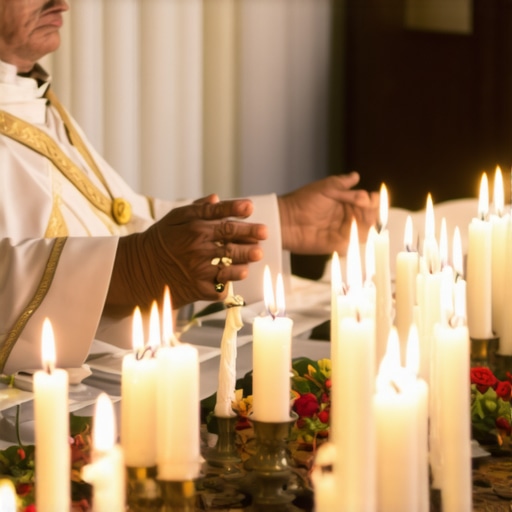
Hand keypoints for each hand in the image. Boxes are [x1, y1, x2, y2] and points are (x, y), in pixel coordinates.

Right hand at [106, 194, 266, 310]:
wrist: (138, 270)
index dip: (238, 210)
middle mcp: (197, 248)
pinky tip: (236, 277)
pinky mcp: (197, 290)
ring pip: (230, 266)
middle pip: (231, 241)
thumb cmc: (160, 241)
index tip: (251, 207)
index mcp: (193, 228)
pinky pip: (220, 289)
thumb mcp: (174, 219)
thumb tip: (217, 197)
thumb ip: (198, 210)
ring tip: (256, 256)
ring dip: (245, 261)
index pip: (222, 218)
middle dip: (251, 236)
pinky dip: (229, 284)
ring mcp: (198, 270)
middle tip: (264, 234)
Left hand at [277, 172, 378, 255]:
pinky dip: (356, 240)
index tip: (373, 197)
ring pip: (364, 232)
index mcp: (346, 203)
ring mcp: (343, 232)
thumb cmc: (303, 201)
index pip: (368, 203)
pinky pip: (352, 246)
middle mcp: (347, 218)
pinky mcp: (337, 245)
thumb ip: (343, 184)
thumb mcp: (325, 187)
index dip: (373, 201)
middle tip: (366, 208)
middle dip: (372, 213)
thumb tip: (356, 176)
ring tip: (360, 219)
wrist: (287, 219)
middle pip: (369, 218)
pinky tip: (352, 231)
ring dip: (366, 226)